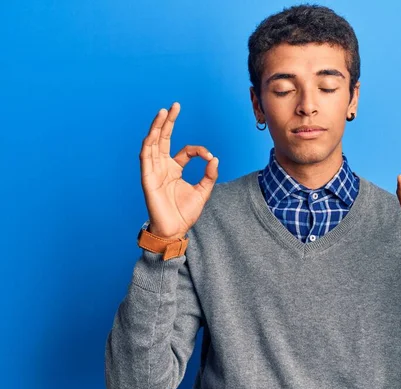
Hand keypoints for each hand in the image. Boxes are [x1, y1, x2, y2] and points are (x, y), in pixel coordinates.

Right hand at [140, 102, 218, 239]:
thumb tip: (215, 158)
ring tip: (163, 112)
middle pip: (163, 139)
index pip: (185, 151)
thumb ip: (209, 175)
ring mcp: (153, 172)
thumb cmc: (185, 213)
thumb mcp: (203, 192)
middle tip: (174, 105)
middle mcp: (162, 167)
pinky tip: (152, 133)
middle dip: (168, 122)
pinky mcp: (147, 179)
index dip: (198, 150)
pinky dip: (148, 145)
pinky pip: (145, 158)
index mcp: (174, 169)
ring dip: (156, 128)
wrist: (174, 231)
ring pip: (152, 144)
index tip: (209, 156)